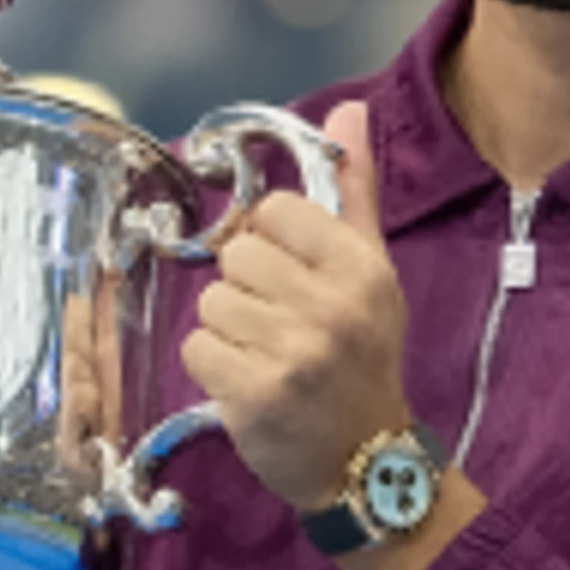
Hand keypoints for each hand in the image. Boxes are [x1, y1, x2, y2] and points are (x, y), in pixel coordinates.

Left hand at [182, 100, 416, 510]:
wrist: (367, 461)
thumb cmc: (363, 358)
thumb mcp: (372, 274)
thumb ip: (354, 193)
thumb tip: (347, 109)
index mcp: (360, 267)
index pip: (273, 213)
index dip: (272, 244)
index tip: (294, 280)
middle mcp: (330, 305)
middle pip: (235, 257)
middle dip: (247, 290)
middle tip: (280, 325)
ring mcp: (292, 351)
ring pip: (211, 302)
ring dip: (228, 331)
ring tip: (266, 356)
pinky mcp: (253, 393)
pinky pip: (196, 348)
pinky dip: (214, 367)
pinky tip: (249, 383)